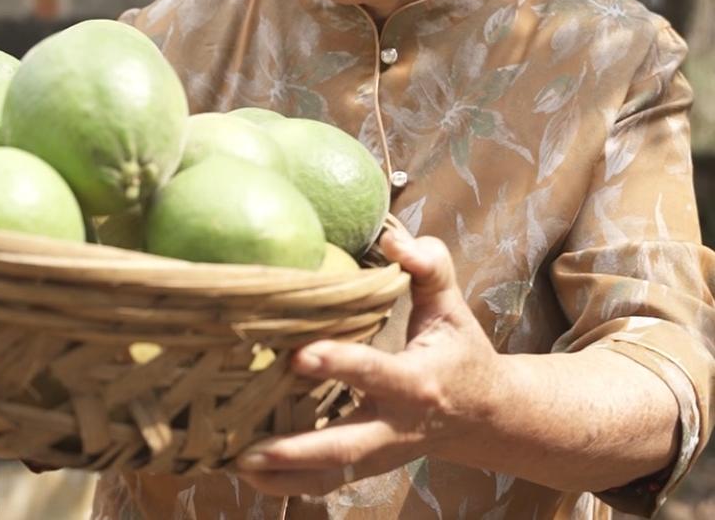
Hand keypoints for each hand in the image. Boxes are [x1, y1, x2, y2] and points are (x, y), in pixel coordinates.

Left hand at [235, 226, 500, 497]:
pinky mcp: (367, 465)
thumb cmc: (459, 349)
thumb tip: (390, 238)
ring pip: (332, 475)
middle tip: (252, 448)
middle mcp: (398, 426)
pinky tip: (247, 476)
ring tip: (235, 466)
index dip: (339, 365)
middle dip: (300, 449)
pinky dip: (288, 484)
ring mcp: (381, 454)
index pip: (374, 373)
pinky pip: (327, 482)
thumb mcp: (451, 304)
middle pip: (347, 446)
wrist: (486, 416)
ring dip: (285, 476)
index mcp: (418, 382)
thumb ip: (428, 265)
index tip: (298, 354)